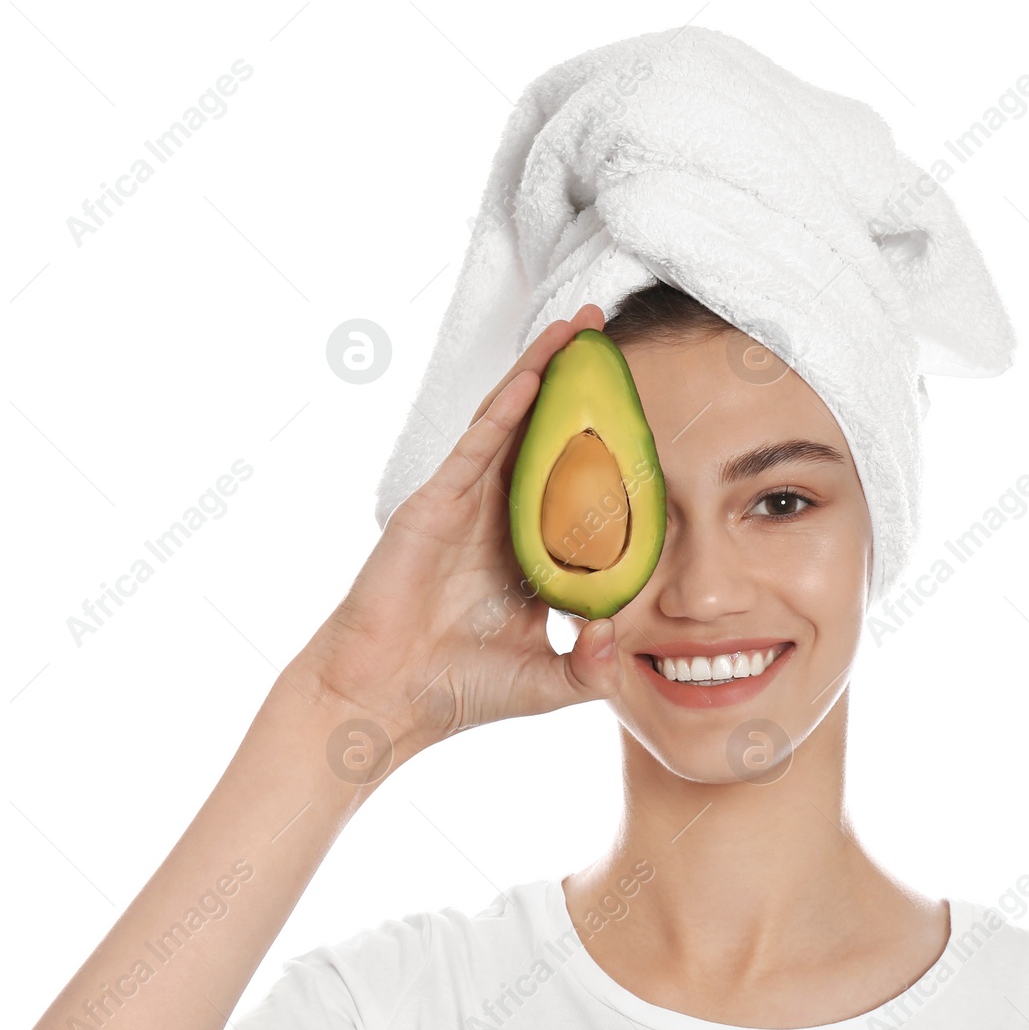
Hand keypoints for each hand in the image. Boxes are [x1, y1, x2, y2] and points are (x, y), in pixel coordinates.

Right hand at [296, 304, 621, 764]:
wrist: (384, 703)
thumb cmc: (457, 692)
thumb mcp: (549, 682)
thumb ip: (591, 665)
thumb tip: (622, 635)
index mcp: (528, 555)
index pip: (575, 487)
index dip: (605, 447)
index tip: (643, 410)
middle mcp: (498, 520)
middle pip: (545, 438)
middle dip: (576, 386)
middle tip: (611, 334)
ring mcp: (466, 507)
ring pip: (511, 425)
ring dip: (543, 373)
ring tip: (578, 327)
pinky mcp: (434, 505)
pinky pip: (477, 446)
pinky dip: (506, 408)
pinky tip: (536, 374)